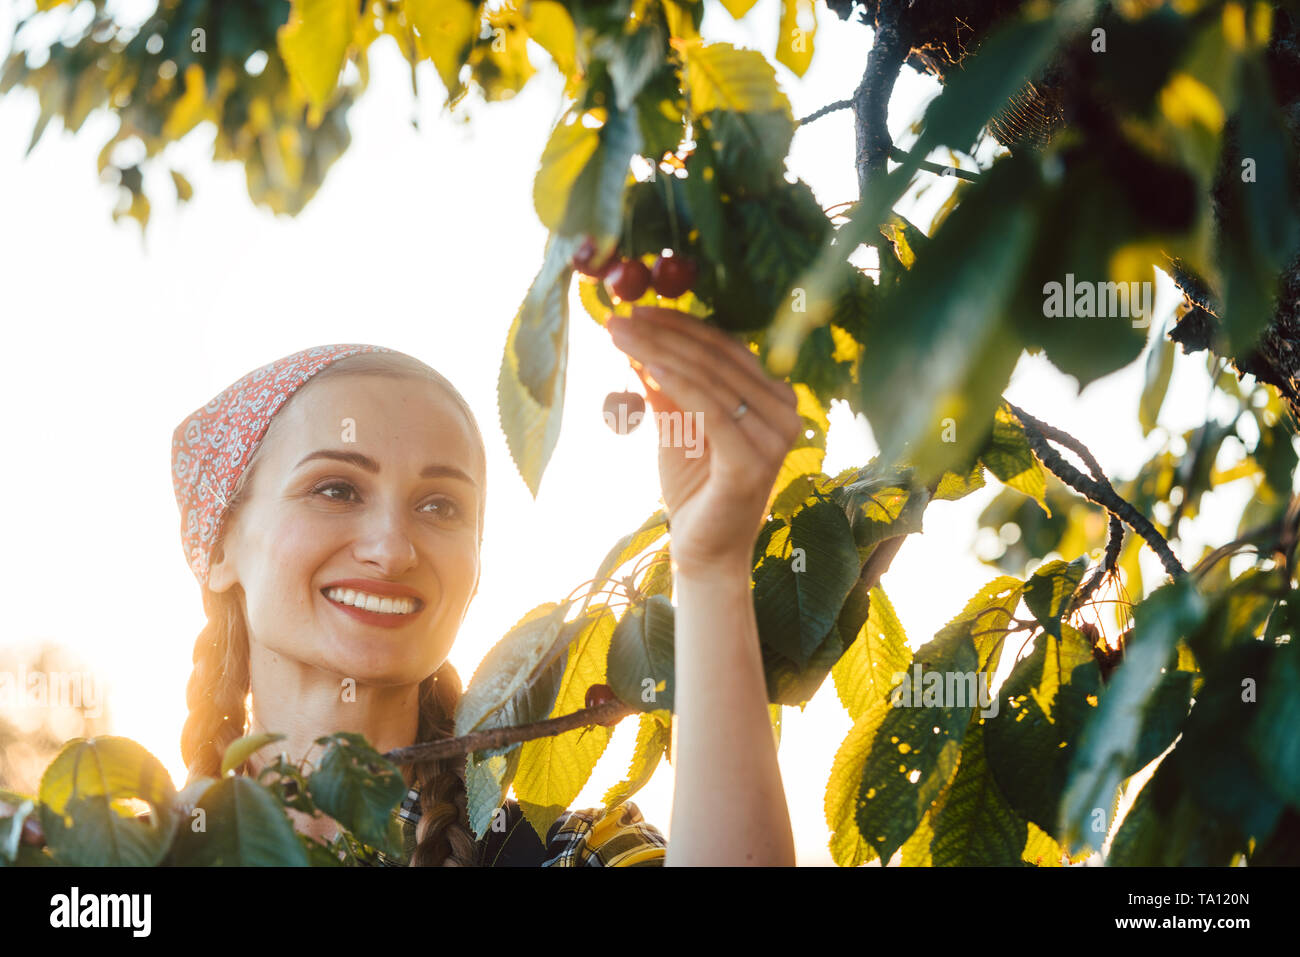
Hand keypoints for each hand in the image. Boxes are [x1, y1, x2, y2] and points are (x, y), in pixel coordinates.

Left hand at [606, 305, 801, 578]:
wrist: (704, 551)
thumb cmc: (693, 488)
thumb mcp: (676, 425)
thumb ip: (665, 386)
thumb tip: (638, 340)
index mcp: (773, 397)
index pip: (724, 348)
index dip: (680, 326)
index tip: (636, 311)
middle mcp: (785, 411)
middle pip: (715, 358)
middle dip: (662, 334)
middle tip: (618, 317)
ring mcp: (775, 437)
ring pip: (709, 379)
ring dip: (659, 352)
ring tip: (619, 335)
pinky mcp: (754, 461)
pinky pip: (710, 410)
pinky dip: (677, 384)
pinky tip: (647, 366)